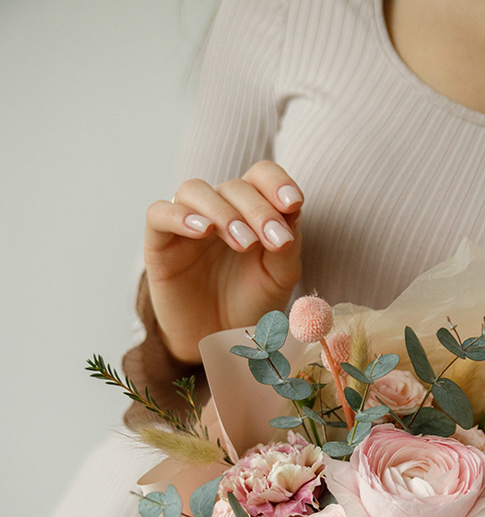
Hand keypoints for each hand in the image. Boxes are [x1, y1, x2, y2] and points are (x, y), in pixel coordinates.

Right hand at [144, 161, 302, 362]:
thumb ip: (287, 244)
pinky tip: (202, 231)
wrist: (221, 341)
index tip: (294, 204)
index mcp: (250, 210)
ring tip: (243, 243)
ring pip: (195, 190)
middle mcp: (218, 209)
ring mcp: (187, 224)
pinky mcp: (160, 243)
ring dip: (222, 212)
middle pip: (234, 187)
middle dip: (257, 210)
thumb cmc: (252, 304)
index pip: (261, 175)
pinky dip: (179, 216)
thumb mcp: (279, 276)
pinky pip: (159, 213)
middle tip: (270, 241)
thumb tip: (290, 212)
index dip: (277, 182)